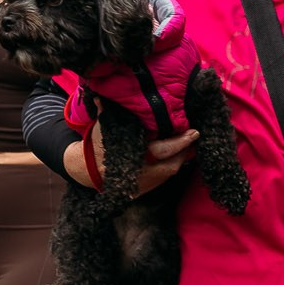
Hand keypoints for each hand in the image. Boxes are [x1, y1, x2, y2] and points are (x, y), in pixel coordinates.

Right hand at [65, 120, 198, 196]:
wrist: (88, 170)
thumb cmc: (99, 144)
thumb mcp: (103, 127)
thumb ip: (106, 111)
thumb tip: (100, 94)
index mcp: (133, 156)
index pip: (162, 150)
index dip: (180, 142)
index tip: (194, 132)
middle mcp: (141, 173)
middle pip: (171, 164)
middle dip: (185, 150)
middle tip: (195, 135)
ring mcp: (144, 183)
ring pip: (170, 172)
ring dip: (181, 158)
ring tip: (190, 144)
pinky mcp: (145, 190)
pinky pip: (164, 178)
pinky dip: (172, 165)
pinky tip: (179, 155)